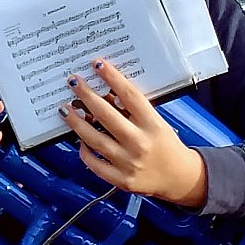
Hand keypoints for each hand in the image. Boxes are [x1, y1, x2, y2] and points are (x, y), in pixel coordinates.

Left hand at [60, 58, 206, 206]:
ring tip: (66, 108)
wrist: (179, 178)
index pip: (129, 96)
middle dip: (86, 95)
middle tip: (74, 82)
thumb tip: (106, 92)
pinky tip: (78, 139)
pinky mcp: (121, 179)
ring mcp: (129, 163)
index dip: (112, 78)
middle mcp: (140, 143)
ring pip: (94, 139)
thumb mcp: (157, 122)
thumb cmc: (166, 145)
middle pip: (106, 115)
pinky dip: (83, 151)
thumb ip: (134, 111)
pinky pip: (94, 163)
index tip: (98, 65)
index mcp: (152, 125)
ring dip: (76, 122)